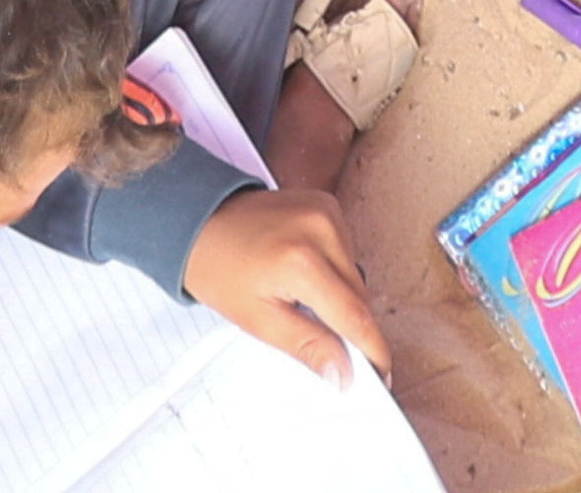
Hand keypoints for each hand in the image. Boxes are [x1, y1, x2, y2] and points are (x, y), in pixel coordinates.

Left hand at [184, 185, 390, 382]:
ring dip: (344, 298)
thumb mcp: (258, 320)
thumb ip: (307, 346)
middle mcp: (323, 229)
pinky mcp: (328, 203)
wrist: (199, 222)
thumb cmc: (219, 272)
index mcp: (302, 261)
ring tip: (306, 304)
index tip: (382, 376)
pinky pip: (346, 251)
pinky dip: (336, 271)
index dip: (372, 349)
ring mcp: (328, 211)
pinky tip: (307, 276)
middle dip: (354, 328)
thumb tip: (343, 374)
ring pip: (356, 274)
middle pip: (359, 295)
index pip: (354, 315)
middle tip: (338, 354)